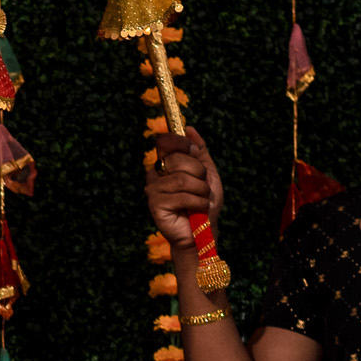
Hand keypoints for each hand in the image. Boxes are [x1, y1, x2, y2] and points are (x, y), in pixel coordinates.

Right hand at [145, 128, 223, 246]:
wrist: (202, 231)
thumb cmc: (204, 203)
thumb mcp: (207, 173)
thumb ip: (199, 151)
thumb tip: (189, 129)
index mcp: (166, 165)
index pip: (166, 143)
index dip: (181, 143)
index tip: (194, 151)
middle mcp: (155, 175)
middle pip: (176, 159)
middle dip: (198, 172)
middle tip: (202, 186)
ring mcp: (153, 190)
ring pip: (181, 179)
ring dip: (201, 190)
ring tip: (202, 200)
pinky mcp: (155, 205)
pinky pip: (181, 195)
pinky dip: (197, 202)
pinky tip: (197, 209)